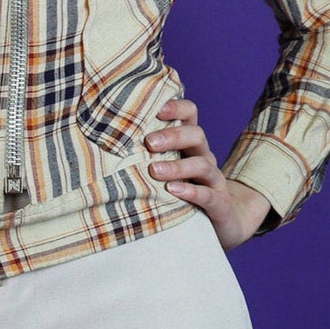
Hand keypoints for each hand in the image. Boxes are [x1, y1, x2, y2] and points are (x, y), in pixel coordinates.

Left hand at [145, 98, 271, 249]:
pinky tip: (172, 190)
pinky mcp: (219, 203)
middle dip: (172, 136)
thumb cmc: (183, 188)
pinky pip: (208, 194)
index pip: (190, 114)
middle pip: (196, 135)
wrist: (224, 221)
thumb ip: (146, 153)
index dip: (177, 107)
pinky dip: (190, 191)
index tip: (157, 110)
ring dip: (177, 166)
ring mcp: (214, 179)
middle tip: (149, 142)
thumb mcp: (166, 167)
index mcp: (190, 143)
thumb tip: (105, 141)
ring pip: (202, 164)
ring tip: (154, 170)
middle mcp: (204, 156)